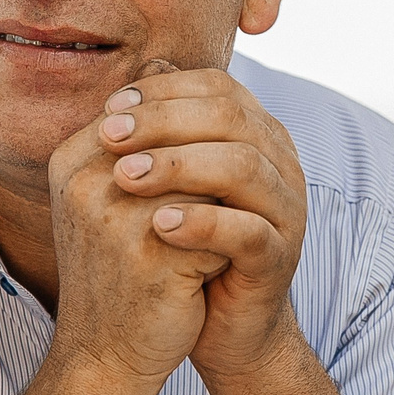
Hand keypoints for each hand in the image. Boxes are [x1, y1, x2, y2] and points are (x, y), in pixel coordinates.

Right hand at [46, 63, 232, 386]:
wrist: (105, 355)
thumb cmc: (117, 270)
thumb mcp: (116, 191)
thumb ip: (140, 130)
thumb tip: (166, 60)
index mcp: (71, 159)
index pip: (150, 109)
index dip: (194, 131)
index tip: (210, 164)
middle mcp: (86, 182)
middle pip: (182, 138)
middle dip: (215, 161)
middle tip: (231, 195)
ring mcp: (115, 219)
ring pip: (206, 178)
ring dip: (225, 204)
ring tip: (219, 232)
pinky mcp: (151, 258)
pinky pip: (216, 225)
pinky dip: (227, 240)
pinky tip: (220, 265)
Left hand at [92, 63, 306, 382]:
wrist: (221, 325)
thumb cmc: (188, 245)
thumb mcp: (170, 183)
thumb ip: (160, 132)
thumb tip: (136, 68)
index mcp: (257, 134)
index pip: (216, 88)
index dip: (161, 92)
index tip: (109, 110)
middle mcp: (280, 163)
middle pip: (230, 117)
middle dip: (162, 121)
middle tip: (108, 136)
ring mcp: (286, 210)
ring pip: (244, 166)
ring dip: (179, 166)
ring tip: (125, 179)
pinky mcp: (279, 257)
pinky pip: (249, 230)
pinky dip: (202, 224)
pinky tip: (158, 225)